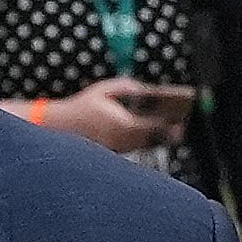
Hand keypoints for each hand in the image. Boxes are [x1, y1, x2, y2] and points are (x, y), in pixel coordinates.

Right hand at [20, 77, 169, 155]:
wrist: (60, 128)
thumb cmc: (81, 108)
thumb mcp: (106, 89)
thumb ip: (129, 88)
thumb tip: (146, 91)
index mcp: (125, 124)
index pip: (156, 127)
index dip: (171, 125)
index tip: (181, 121)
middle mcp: (124, 140)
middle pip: (154, 140)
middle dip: (168, 134)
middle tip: (180, 129)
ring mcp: (118, 149)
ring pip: (145, 146)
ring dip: (157, 139)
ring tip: (171, 133)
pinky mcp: (113, 153)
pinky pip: (134, 148)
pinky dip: (144, 143)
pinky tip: (150, 136)